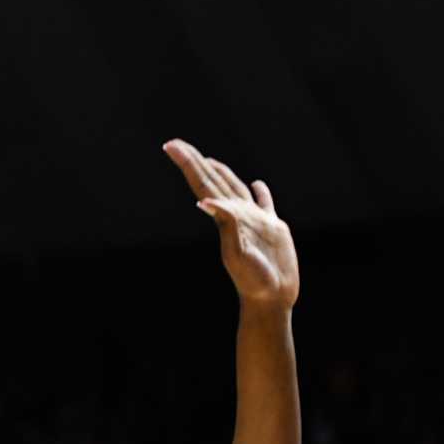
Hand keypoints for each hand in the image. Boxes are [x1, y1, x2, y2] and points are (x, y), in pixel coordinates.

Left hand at [164, 140, 297, 310]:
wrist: (271, 299)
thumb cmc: (254, 280)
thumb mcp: (238, 252)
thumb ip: (226, 223)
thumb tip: (206, 201)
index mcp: (226, 219)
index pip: (203, 185)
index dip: (188, 165)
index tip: (170, 146)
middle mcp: (238, 216)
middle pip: (213, 182)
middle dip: (195, 162)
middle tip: (176, 144)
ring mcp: (255, 221)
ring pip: (235, 189)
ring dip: (221, 173)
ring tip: (209, 160)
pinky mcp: (273, 228)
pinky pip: (265, 204)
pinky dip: (261, 193)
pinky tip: (258, 185)